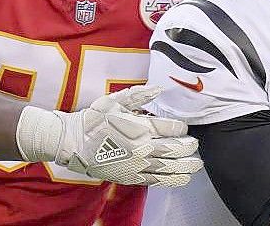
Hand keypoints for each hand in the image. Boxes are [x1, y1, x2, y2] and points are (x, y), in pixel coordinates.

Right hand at [16, 85, 202, 186]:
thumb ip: (138, 94)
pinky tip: (182, 178)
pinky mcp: (131, 177)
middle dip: (189, 148)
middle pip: (175, 149)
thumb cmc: (94, 120)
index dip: (182, 128)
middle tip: (195, 145)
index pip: (171, 129)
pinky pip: (157, 181)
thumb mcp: (115, 101)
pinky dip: (172, 180)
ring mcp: (137, 165)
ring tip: (196, 165)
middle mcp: (142, 148)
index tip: (184, 128)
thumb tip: (159, 88)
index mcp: (140, 128)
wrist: (73, 143)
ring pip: (169, 168)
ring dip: (186, 166)